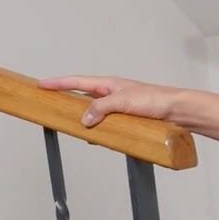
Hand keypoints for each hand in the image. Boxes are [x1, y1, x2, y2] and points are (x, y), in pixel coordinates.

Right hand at [37, 74, 181, 126]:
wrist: (178, 111)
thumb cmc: (156, 100)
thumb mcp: (124, 101)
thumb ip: (102, 108)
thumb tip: (84, 118)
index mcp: (109, 84)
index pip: (77, 82)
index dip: (58, 83)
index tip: (41, 85)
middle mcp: (112, 93)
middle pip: (82, 96)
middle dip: (66, 101)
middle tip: (50, 107)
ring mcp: (118, 106)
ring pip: (93, 112)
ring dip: (82, 118)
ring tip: (68, 125)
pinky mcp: (126, 119)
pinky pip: (105, 124)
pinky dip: (97, 130)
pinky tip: (94, 138)